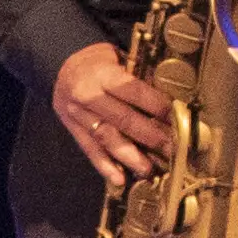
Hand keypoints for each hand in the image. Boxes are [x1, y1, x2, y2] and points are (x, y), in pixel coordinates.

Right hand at [53, 40, 176, 185]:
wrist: (61, 67)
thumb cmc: (99, 62)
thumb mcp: (118, 58)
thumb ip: (138, 77)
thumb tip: (173, 96)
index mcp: (102, 73)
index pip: (132, 90)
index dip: (155, 104)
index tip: (175, 117)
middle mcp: (88, 95)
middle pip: (122, 118)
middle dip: (149, 136)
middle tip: (171, 149)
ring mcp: (78, 115)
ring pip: (106, 138)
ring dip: (129, 156)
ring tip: (148, 169)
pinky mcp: (73, 130)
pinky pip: (89, 149)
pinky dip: (105, 166)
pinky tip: (119, 179)